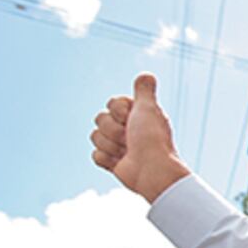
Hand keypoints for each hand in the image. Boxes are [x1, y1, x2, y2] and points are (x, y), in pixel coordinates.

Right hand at [90, 73, 189, 201]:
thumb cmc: (152, 139)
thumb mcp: (149, 108)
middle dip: (113, 130)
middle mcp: (127, 128)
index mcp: (136, 114)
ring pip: (95, 137)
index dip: (118, 111)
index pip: (111, 103)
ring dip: (111, 145)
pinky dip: (107, 160)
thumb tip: (147, 75)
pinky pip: (95, 155)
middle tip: (131, 138)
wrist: (152, 171)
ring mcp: (119, 145)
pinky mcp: (112, 162)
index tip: (133, 118)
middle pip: (99, 119)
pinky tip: (121, 163)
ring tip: (129, 152)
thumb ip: (144, 90)